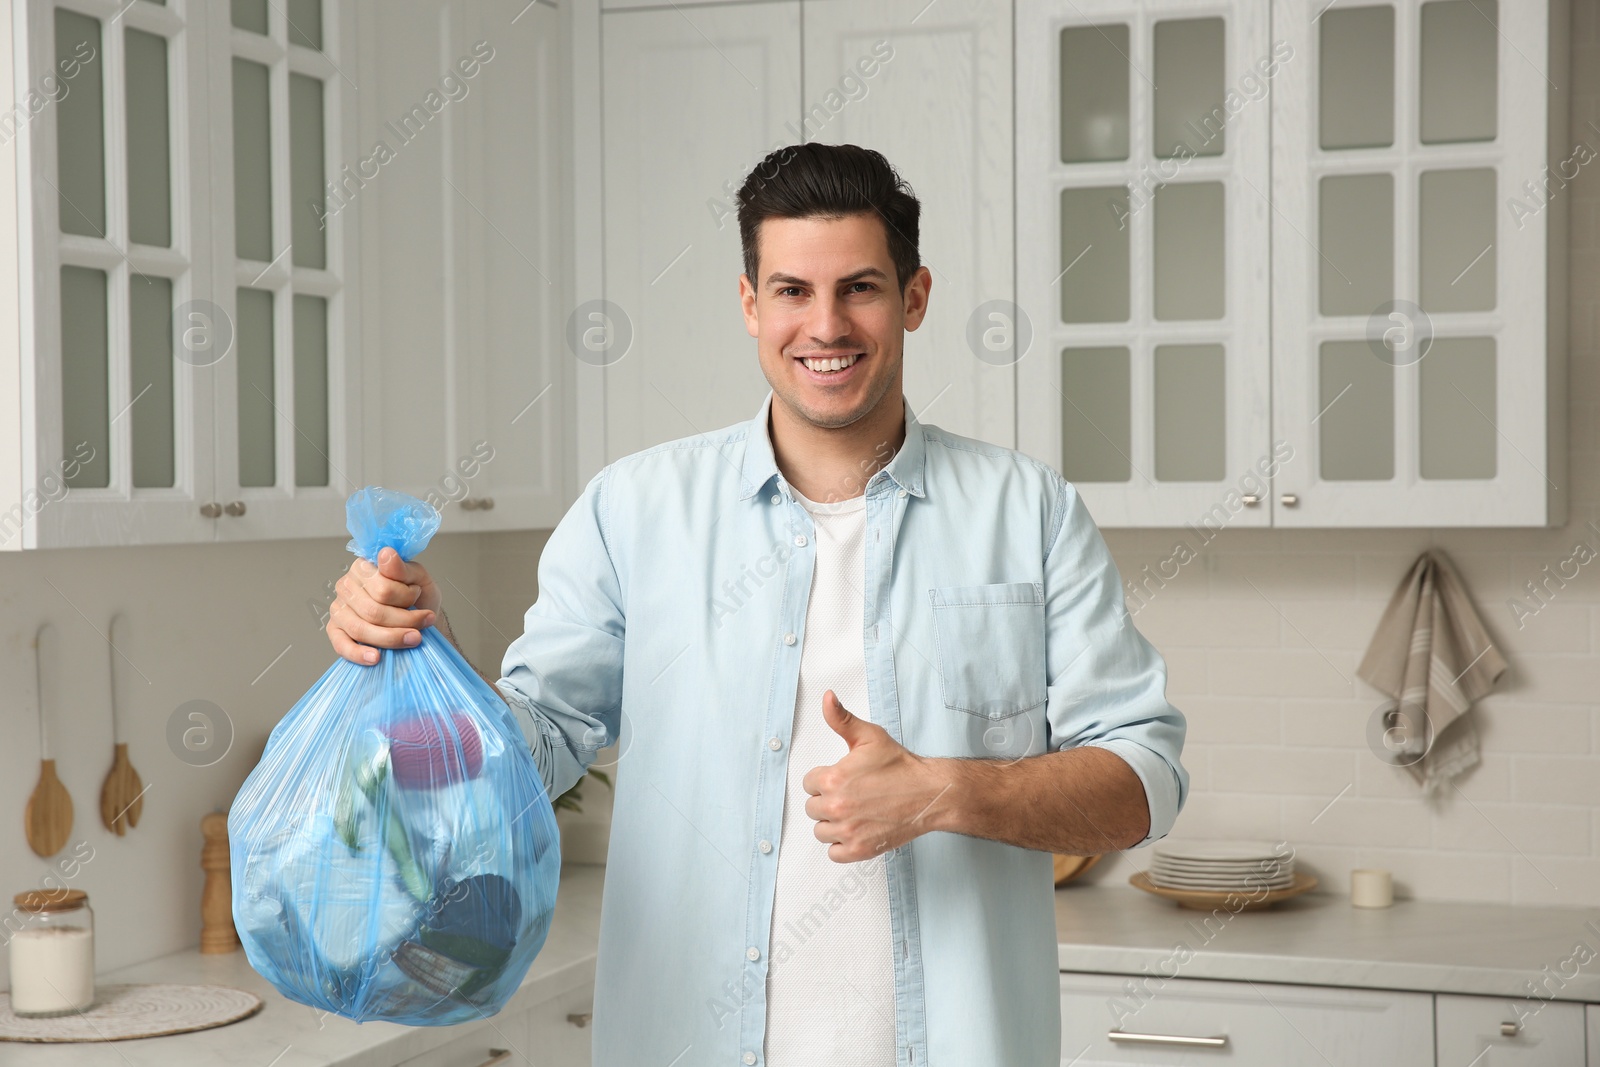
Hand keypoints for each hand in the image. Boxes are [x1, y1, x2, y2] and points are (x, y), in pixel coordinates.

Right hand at [326, 547, 439, 664]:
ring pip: (361, 629)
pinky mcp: (335, 631)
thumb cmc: (419, 598)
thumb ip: (403, 568)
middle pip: (373, 611)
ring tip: (414, 638)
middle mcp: (346, 586)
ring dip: (392, 638)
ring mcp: (339, 609)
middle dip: (404, 621)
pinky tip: (376, 658)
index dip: (405, 596)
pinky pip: (341, 645)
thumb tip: (386, 554)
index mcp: (364, 567)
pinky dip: (359, 654)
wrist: (421, 621)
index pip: (382, 588)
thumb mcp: (419, 578)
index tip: (418, 595)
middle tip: (424, 622)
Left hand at [802, 691, 941, 862]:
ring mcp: (848, 831)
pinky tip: (855, 830)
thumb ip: (842, 719)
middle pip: (812, 808)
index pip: (808, 784)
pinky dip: (841, 845)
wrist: (929, 793)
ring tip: (853, 812)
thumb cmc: (900, 766)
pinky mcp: (860, 849)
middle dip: (827, 800)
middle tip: (851, 794)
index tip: (842, 779)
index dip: (824, 779)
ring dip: (832, 823)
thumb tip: (827, 698)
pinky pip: (834, 853)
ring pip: (821, 831)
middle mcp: (837, 807)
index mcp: (834, 779)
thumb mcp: (869, 736)